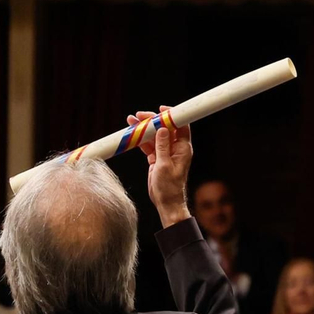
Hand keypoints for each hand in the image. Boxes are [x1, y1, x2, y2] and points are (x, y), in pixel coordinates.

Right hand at [130, 106, 192, 225]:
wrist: (166, 203)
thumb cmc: (169, 188)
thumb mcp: (164, 165)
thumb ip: (162, 146)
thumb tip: (162, 129)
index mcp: (182, 149)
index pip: (180, 126)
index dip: (172, 115)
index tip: (161, 109)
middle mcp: (175, 148)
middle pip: (165, 128)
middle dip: (152, 121)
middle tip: (139, 116)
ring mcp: (166, 153)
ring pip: (154, 136)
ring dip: (144, 129)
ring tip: (131, 121)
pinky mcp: (157, 159)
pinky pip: (149, 146)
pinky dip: (140, 140)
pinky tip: (132, 135)